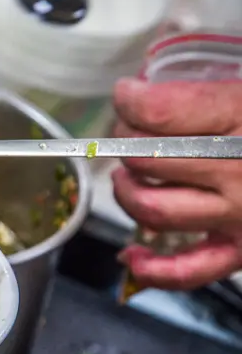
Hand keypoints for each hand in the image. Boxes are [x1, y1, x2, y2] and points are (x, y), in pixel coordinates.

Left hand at [112, 77, 241, 289]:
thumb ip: (214, 87)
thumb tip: (151, 82)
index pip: (159, 112)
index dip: (131, 99)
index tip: (129, 93)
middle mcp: (239, 172)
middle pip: (147, 157)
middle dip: (124, 140)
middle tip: (128, 132)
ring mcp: (241, 216)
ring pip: (153, 209)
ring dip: (127, 192)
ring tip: (128, 176)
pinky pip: (188, 271)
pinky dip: (152, 268)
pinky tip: (133, 253)